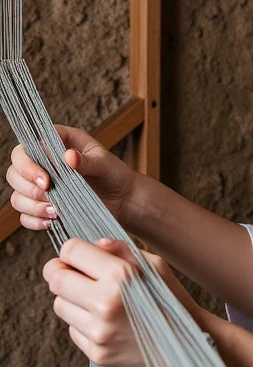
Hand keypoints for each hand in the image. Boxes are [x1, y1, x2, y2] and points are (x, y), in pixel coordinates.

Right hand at [6, 125, 135, 230]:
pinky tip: (52, 221)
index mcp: (54, 145)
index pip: (25, 149)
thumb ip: (86, 160)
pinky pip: (25, 216)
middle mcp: (43, 165)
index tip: (45, 179)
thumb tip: (69, 156)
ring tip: (56, 211)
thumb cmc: (114, 174)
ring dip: (32, 206)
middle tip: (50, 195)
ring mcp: (41, 188)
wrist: (124, 199)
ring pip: (17, 196)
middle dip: (28, 187)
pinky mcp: (44, 208)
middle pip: (14, 174)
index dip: (27, 164)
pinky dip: (34, 220)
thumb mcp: (104, 163)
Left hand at [43, 237, 205, 366]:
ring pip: (59, 305)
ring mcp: (99, 332)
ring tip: (94, 300)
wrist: (187, 345)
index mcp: (121, 276)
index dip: (70, 250)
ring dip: (71, 299)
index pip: (70, 251)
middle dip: (60, 272)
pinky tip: (105, 322)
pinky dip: (83, 323)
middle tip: (72, 274)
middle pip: (55, 279)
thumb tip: (96, 244)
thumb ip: (123, 249)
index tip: (75, 255)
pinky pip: (72, 330)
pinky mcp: (97, 354)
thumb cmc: (172, 300)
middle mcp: (105, 304)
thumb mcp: (156, 266)